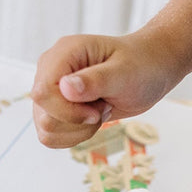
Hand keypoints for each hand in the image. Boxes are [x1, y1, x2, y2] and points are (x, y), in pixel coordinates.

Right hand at [31, 30, 183, 148]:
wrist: (148, 71)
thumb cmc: (140, 65)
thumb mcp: (124, 72)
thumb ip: (95, 80)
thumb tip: (65, 87)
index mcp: (63, 53)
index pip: (43, 92)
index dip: (67, 111)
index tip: (96, 111)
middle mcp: (51, 71)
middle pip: (44, 116)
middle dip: (78, 122)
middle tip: (102, 107)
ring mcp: (51, 92)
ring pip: (46, 131)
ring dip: (78, 131)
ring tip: (99, 111)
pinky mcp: (54, 109)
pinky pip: (51, 137)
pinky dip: (74, 137)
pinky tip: (92, 120)